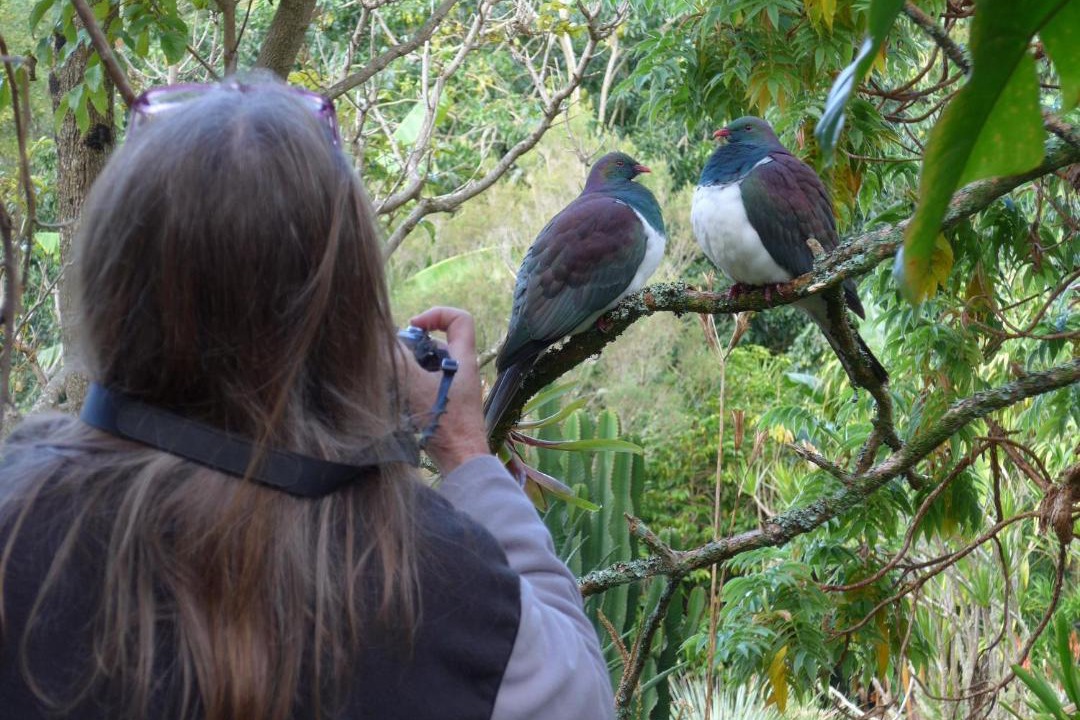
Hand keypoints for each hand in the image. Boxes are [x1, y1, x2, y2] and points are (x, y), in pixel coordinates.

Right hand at [401, 307, 489, 473]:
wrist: (461, 460)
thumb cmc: (446, 423)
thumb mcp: (416, 386)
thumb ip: (398, 360)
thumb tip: (380, 341)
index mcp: (463, 359)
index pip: (460, 319)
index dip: (437, 314)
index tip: (414, 327)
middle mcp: (462, 370)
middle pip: (438, 343)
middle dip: (413, 346)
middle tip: (394, 357)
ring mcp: (455, 389)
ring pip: (430, 366)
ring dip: (409, 368)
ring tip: (391, 378)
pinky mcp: (447, 405)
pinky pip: (427, 385)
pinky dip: (411, 386)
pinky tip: (396, 398)